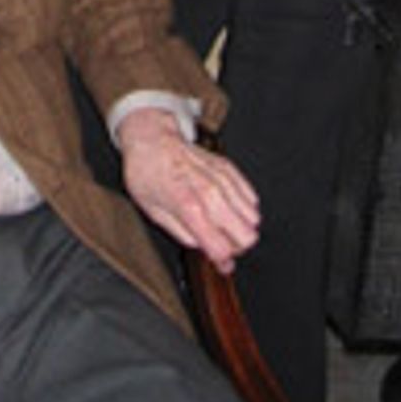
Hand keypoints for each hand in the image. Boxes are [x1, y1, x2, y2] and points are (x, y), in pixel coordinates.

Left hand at [117, 109, 259, 274]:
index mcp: (189, 207)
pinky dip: (243, 207)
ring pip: (253, 218)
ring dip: (240, 226)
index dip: (222, 261)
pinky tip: (227, 207)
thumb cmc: (147, 174)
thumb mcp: (154, 213)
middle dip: (235, 245)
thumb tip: (205, 250)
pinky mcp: (229, 168)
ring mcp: (222, 179)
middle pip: (247, 236)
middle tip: (220, 241)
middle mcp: (210, 193)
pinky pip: (252, 198)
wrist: (152, 139)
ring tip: (221, 223)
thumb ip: (183, 235)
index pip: (222, 248)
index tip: (219, 262)